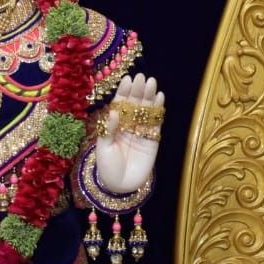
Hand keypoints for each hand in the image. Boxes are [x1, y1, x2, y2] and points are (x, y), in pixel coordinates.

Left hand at [95, 73, 163, 193]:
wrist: (120, 185)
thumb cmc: (107, 167)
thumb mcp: (103, 148)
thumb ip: (108, 130)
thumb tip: (113, 112)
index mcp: (114, 124)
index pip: (120, 104)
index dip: (124, 92)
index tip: (128, 79)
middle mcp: (128, 125)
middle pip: (134, 104)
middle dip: (138, 90)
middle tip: (142, 77)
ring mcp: (141, 131)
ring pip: (146, 110)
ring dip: (149, 96)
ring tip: (152, 83)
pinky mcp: (153, 139)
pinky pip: (156, 122)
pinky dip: (158, 110)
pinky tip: (160, 97)